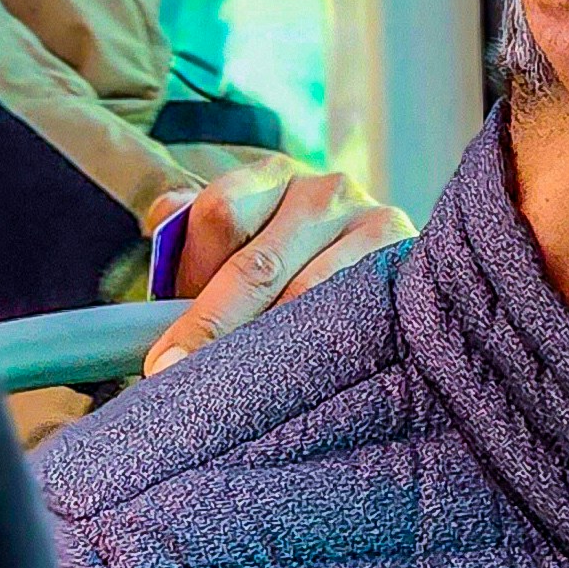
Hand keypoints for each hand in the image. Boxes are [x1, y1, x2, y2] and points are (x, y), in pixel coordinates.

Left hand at [142, 164, 413, 373]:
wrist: (374, 255)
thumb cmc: (288, 253)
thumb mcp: (241, 229)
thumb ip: (191, 227)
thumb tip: (162, 220)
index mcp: (274, 174)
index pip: (219, 213)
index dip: (188, 274)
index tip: (168, 326)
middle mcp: (326, 191)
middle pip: (257, 264)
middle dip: (210, 327)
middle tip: (170, 374)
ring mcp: (373, 225)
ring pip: (308, 297)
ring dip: (265, 349)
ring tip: (235, 393)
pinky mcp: (406, 263)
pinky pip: (356, 318)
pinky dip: (322, 351)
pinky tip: (301, 382)